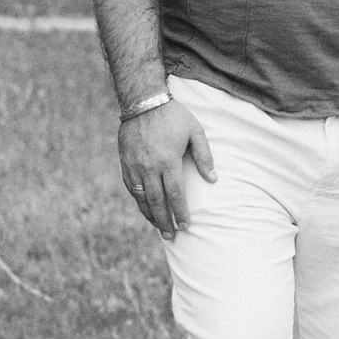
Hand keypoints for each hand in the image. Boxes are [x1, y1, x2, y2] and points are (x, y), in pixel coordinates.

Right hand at [118, 98, 214, 239]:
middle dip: (165, 221)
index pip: (175, 194)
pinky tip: (145, 208)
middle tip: (171, 236)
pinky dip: (138, 201)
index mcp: (168, 161)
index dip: (181, 212)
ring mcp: (135, 166)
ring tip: (159, 227)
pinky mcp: (125, 163)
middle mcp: (150, 168)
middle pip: (157, 202)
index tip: (186, 226)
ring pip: (142, 198)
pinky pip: (131, 188)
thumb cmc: (173, 116)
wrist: (143, 102)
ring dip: (150, 215)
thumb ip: (204, 156)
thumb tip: (213, 179)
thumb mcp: (195, 131)